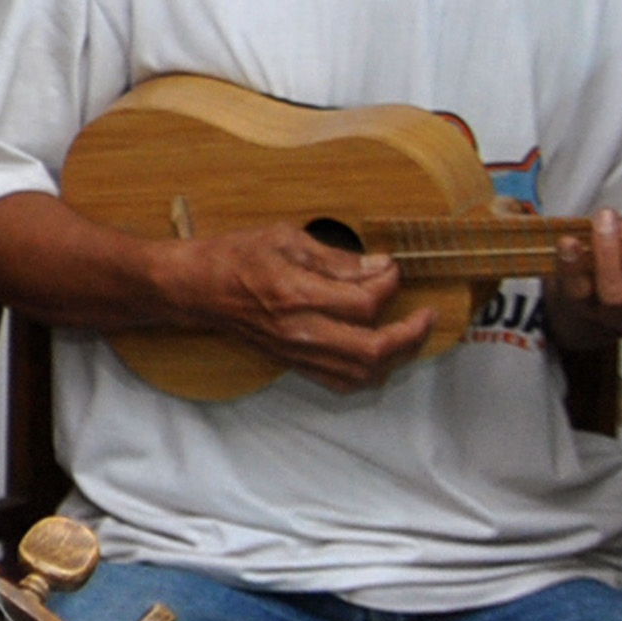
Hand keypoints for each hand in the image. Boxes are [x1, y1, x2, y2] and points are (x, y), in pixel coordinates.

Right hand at [179, 221, 433, 390]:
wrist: (195, 288)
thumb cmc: (234, 257)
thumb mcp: (284, 239)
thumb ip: (335, 258)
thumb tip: (377, 267)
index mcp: (296, 294)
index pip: (364, 302)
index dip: (390, 284)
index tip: (392, 268)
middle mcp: (299, 331)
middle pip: (372, 350)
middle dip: (410, 334)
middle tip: (426, 315)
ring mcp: (296, 352)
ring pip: (362, 373)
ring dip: (396, 357)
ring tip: (409, 334)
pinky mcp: (293, 362)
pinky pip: (342, 381)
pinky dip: (370, 372)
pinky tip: (379, 353)